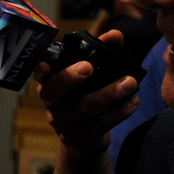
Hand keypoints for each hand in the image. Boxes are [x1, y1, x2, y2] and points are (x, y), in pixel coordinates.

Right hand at [32, 30, 139, 158]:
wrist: (85, 138)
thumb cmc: (86, 96)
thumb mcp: (93, 74)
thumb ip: (102, 52)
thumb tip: (114, 36)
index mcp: (51, 80)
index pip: (40, 72)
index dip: (39, 67)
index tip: (45, 63)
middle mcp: (50, 100)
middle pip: (54, 90)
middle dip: (70, 78)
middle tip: (89, 67)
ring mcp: (60, 121)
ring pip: (80, 108)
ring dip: (107, 94)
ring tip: (130, 83)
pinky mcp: (75, 137)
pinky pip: (97, 125)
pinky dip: (118, 113)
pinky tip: (133, 102)